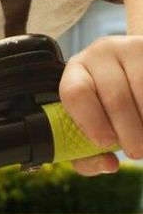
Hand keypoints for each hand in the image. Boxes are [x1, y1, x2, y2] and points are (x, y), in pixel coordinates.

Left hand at [58, 35, 142, 175]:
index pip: (75, 93)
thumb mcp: (91, 121)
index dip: (91, 121)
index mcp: (75, 70)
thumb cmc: (107, 103)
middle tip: (136, 152)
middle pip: (115, 98)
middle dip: (129, 133)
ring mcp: (131, 48)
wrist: (137, 66)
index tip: (106, 142)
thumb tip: (108, 165)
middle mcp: (100, 53)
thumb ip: (88, 153)